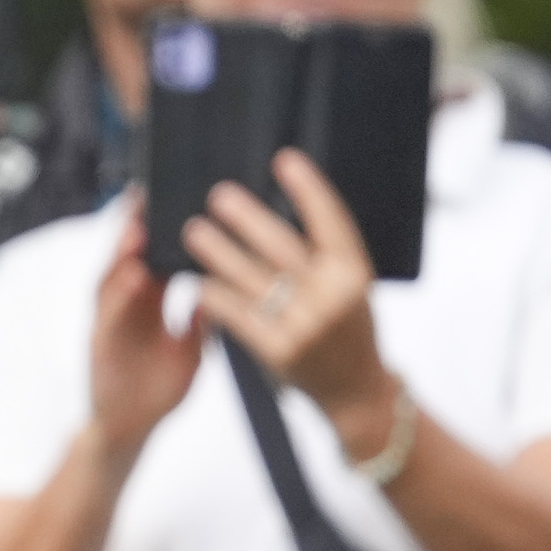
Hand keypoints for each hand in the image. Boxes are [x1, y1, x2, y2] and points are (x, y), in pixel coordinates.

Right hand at [87, 195, 197, 453]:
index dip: (164, 226)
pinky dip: (119, 294)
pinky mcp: (100, 343)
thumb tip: (225, 287)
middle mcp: (128, 303)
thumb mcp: (192, 348)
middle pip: (130, 254)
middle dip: (137, 224)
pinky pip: (109, 314)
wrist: (129, 428)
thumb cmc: (159, 387)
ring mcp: (111, 321)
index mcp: (150, 300)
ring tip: (139, 225)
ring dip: (124, 252)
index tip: (178, 196)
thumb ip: (202, 319)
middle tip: (148, 193)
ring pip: (114, 277)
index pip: (157, 253)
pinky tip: (132, 276)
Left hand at [186, 148, 388, 444]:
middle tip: (218, 195)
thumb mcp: (351, 285)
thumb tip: (279, 203)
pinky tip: (198, 279)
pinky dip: (216, 295)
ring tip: (194, 232)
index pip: (331, 222)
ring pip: (252, 279)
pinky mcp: (279, 351)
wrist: (355, 390)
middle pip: (282, 246)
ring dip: (218, 252)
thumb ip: (324, 253)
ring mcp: (305, 326)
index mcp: (355, 273)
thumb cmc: (348, 327)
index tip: (283, 159)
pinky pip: (238, 315)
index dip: (307, 189)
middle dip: (247, 218)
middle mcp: (332, 298)